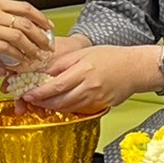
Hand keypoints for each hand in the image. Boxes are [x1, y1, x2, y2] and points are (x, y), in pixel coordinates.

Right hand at [0, 0, 53, 68]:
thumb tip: (4, 16)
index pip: (24, 7)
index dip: (39, 17)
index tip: (47, 24)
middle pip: (26, 22)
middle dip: (41, 35)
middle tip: (48, 44)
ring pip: (20, 36)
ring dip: (32, 47)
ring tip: (38, 55)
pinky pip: (7, 49)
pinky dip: (18, 56)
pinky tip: (22, 60)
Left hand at [24, 44, 162, 113]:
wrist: (136, 68)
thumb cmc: (112, 57)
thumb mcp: (84, 53)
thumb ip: (63, 63)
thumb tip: (44, 71)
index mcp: (83, 71)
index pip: (55, 86)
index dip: (39, 93)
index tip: (27, 94)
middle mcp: (89, 87)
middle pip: (59, 101)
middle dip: (42, 103)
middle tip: (30, 101)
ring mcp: (95, 98)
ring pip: (68, 108)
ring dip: (52, 107)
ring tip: (42, 103)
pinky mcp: (100, 105)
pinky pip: (79, 109)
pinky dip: (67, 108)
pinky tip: (60, 103)